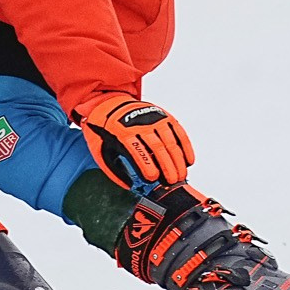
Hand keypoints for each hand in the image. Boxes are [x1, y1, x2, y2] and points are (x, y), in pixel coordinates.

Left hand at [75, 94, 194, 186]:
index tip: (153, 179)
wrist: (109, 103)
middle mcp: (140, 123)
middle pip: (157, 147)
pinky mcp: (164, 115)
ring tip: (181, 176)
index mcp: (122, 132)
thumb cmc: (106, 131)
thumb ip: (114, 169)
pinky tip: (188, 161)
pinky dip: (185, 147)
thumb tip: (131, 187)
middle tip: (173, 182)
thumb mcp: (101, 149)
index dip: (146, 165)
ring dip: (178, 160)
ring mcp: (154, 118)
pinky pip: (178, 132)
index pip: (137, 150)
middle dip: (167, 167)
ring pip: (170, 141)